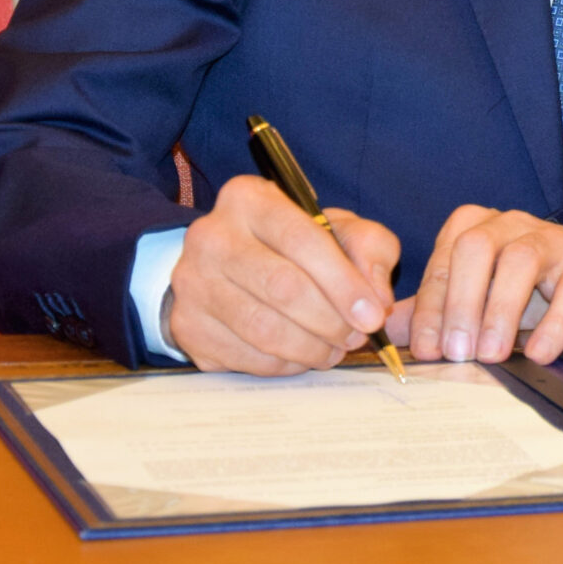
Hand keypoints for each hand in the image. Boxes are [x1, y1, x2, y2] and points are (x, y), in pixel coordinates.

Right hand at [165, 173, 399, 375]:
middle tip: (356, 337)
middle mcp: (211, 236)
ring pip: (262, 328)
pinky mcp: (187, 325)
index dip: (344, 284)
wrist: (232, 263)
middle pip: (282, 288)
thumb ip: (369, 250)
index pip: (303, 241)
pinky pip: (243, 356)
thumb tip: (376, 300)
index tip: (373, 315)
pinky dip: (283, 364)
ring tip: (335, 350)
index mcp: (249, 199)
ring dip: (310, 348)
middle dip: (330, 320)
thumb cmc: (296, 243)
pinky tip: (302, 356)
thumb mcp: (340, 229)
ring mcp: (191, 283)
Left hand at [393, 208, 562, 365]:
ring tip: (493, 355)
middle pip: (475, 250)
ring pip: (521, 261)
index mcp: (475, 227)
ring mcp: (552, 242)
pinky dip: (554, 323)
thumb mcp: (476, 292)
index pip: (443, 262)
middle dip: (460, 303)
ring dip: (501, 311)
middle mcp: (510, 225)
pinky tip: (539, 353)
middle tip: (456, 352)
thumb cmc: (529, 286)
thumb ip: (430, 306)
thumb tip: (378, 328)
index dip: (430, 308)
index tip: (426, 350)